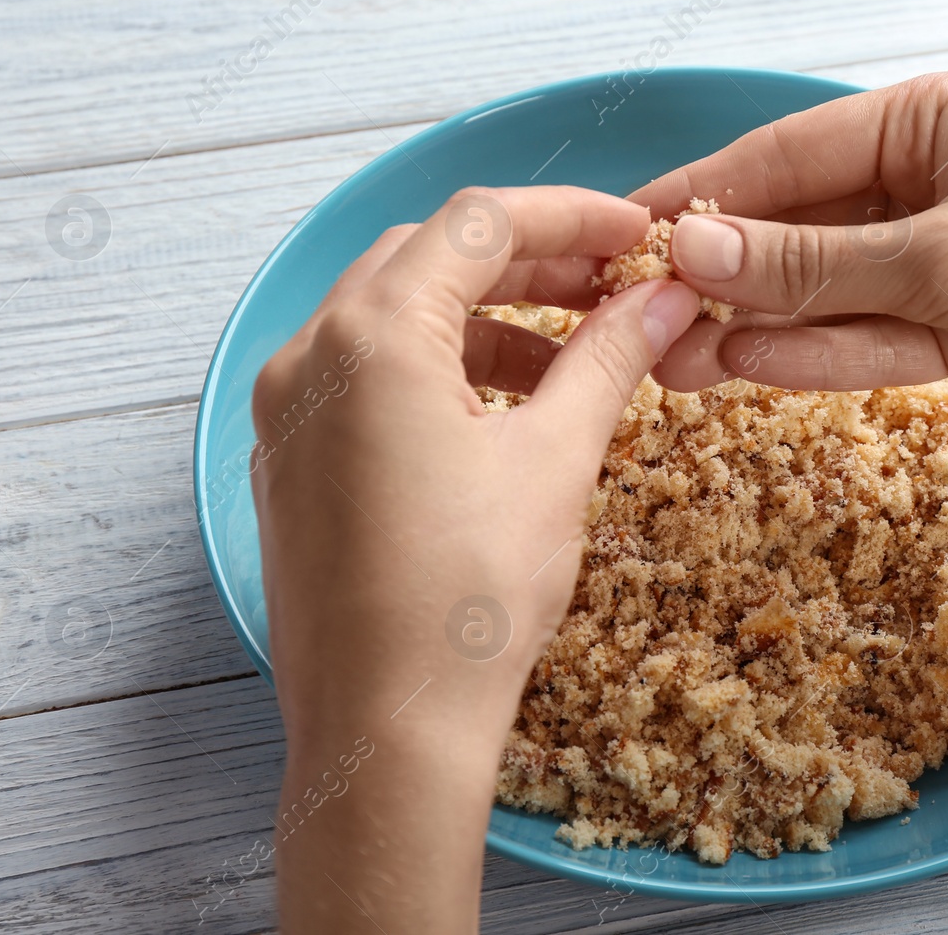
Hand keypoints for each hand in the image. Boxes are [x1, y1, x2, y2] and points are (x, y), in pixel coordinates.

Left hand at [249, 185, 697, 931]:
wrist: (386, 730)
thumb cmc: (468, 600)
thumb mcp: (556, 460)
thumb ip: (608, 357)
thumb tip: (661, 295)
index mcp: (371, 336)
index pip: (477, 223)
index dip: (569, 217)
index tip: (633, 234)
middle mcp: (309, 357)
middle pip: (426, 259)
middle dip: (524, 263)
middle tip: (607, 287)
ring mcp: (286, 413)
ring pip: (391, 319)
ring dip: (482, 321)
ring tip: (565, 360)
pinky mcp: (287, 463)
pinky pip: (362, 380)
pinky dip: (434, 371)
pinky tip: (498, 412)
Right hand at [632, 67, 947, 453]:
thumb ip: (816, 266)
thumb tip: (694, 253)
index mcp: (934, 119)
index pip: (791, 154)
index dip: (706, 196)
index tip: (629, 232)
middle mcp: (932, 180)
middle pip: (803, 228)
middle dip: (727, 277)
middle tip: (641, 320)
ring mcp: (943, 257)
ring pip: (829, 292)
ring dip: (760, 328)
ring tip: (675, 364)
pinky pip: (870, 336)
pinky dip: (818, 355)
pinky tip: (749, 369)